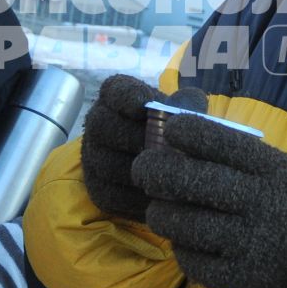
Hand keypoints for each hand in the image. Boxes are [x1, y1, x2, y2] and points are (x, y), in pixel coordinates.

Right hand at [81, 75, 207, 223]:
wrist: (164, 172)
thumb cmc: (173, 134)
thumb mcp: (183, 116)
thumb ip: (187, 106)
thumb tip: (192, 100)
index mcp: (118, 98)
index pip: (113, 90)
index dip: (124, 96)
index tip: (143, 105)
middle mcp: (98, 123)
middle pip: (101, 125)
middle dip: (130, 136)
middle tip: (157, 146)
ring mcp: (93, 157)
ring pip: (104, 162)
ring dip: (134, 169)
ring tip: (163, 173)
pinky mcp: (98, 189)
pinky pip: (110, 193)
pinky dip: (134, 198)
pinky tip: (157, 197)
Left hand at [131, 113, 286, 287]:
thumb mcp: (286, 170)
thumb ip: (244, 156)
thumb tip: (183, 135)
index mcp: (275, 171)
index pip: (220, 142)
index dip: (186, 131)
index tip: (170, 129)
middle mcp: (263, 204)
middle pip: (193, 180)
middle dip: (156, 170)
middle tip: (143, 169)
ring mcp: (252, 243)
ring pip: (184, 224)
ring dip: (161, 214)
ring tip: (159, 210)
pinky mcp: (243, 278)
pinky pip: (194, 262)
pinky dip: (181, 250)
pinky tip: (183, 243)